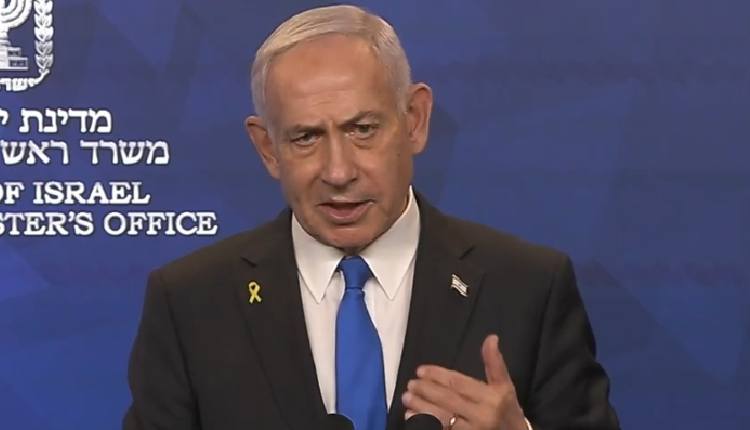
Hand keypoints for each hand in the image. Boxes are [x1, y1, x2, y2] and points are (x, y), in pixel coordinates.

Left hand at [402, 334, 526, 429]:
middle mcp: (482, 415)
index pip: (459, 383)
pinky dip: (426, 424)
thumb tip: (491, 338)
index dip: (437, 375)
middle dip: (426, 390)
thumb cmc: (507, 410)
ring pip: (442, 418)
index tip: (421, 370)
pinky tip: (414, 418)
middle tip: (411, 384)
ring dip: (421, 408)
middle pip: (447, 400)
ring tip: (407, 399)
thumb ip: (495, 363)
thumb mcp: (505, 385)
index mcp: (492, 397)